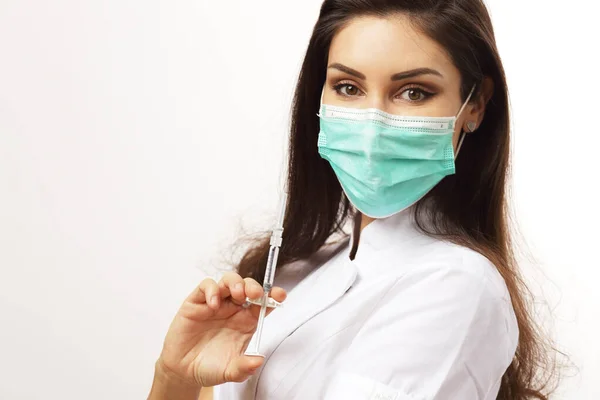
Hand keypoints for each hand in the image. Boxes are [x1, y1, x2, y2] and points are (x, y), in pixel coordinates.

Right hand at [156, 272, 286, 387]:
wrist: (183, 371)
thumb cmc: (210, 367)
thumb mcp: (230, 372)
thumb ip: (244, 368)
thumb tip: (258, 361)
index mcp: (246, 321)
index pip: (263, 303)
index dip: (272, 296)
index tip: (280, 295)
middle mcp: (233, 309)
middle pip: (247, 286)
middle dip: (254, 286)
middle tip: (255, 295)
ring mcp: (216, 303)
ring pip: (228, 280)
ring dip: (235, 282)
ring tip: (237, 294)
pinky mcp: (196, 302)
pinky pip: (206, 286)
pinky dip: (212, 290)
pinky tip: (213, 304)